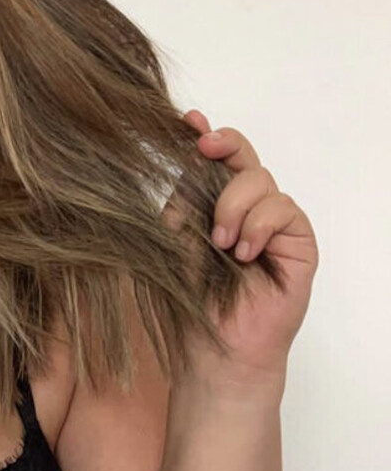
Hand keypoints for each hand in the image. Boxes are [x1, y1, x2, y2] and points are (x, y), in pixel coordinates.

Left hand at [178, 109, 317, 387]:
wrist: (212, 349)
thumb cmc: (189, 303)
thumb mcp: (172, 244)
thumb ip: (181, 203)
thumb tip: (187, 159)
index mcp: (210, 208)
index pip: (213, 163)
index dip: (205, 137)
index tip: (188, 122)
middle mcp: (243, 211)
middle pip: (242, 159)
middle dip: (224, 146)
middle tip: (204, 146)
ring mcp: (272, 226)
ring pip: (261, 181)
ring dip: (234, 206)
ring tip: (221, 245)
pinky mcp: (297, 243)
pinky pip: (284, 209)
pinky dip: (260, 224)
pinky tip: (244, 253)